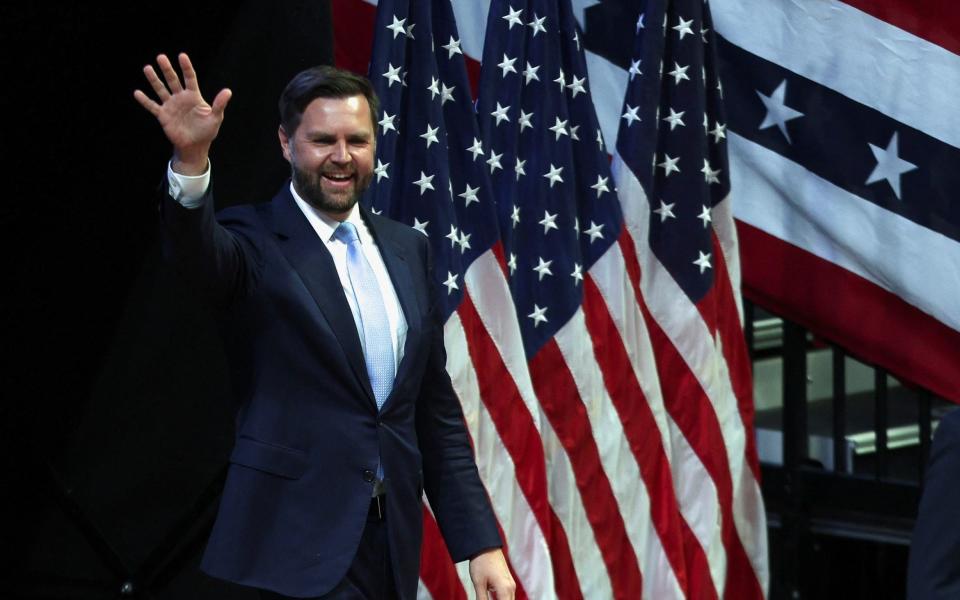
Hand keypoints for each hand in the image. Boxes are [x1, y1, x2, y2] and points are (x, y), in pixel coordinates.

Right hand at [133, 53, 231, 174]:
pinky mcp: (163, 115)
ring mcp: (171, 106)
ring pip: (161, 89)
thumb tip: (228, 91)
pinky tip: (137, 93)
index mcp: (193, 96)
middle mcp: (180, 98)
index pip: (190, 78)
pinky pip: (152, 106)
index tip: (182, 56)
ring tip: (147, 68)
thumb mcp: (215, 117)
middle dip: (167, 69)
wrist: (195, 146)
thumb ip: (219, 104)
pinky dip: (145, 100)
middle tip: (161, 57)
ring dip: (154, 80)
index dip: (186, 67)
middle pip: (173, 80)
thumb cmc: (207, 131)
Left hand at [468, 548, 515, 599]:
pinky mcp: (507, 580)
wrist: (485, 544)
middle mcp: (511, 587)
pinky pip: (507, 595)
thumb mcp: (479, 583)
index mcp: (505, 589)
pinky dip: (502, 598)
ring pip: (509, 599)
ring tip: (486, 598)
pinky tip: (493, 598)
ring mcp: (511, 583)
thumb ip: (482, 599)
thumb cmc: (481, 561)